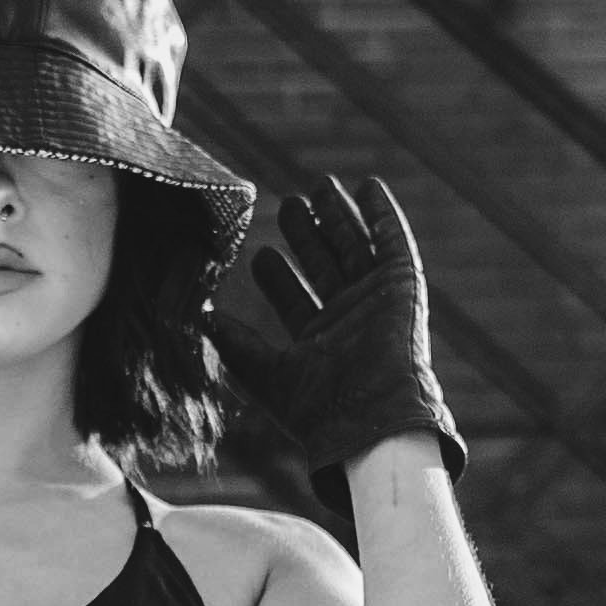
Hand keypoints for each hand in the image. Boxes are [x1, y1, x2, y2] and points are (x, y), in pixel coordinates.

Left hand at [212, 171, 466, 492]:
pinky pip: (393, 242)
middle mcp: (349, 320)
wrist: (367, 419)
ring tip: (319, 186)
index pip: (295, 299)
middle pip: (325, 265)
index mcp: (320, 343)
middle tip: (290, 203)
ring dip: (338, 216)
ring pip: (354, 247)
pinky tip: (370, 187)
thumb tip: (202, 321)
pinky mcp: (402, 287)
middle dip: (308, 235)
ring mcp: (376, 301)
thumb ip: (236, 346)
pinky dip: (384, 214)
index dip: (279, 276)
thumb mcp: (265, 375)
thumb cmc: (318, 409)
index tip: (261, 253)